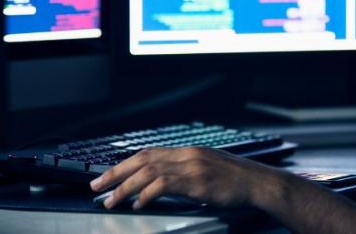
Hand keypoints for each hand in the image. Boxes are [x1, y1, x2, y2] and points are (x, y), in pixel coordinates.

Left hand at [90, 146, 277, 209]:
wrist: (259, 183)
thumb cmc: (236, 181)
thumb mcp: (207, 171)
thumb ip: (185, 173)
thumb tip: (161, 184)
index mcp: (187, 151)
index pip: (148, 153)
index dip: (125, 163)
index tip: (109, 174)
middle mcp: (186, 154)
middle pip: (142, 159)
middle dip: (116, 173)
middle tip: (97, 185)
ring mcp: (191, 166)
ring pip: (147, 172)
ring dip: (125, 187)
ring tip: (111, 200)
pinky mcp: (196, 181)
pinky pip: (163, 185)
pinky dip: (145, 194)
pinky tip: (137, 204)